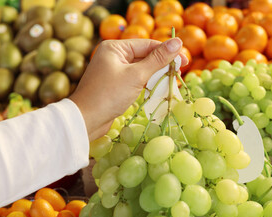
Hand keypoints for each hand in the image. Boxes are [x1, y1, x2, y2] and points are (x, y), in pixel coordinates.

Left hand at [69, 38, 187, 140]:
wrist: (86, 119)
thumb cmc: (109, 94)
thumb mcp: (137, 75)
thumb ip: (158, 59)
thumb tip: (178, 42)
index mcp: (115, 48)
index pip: (147, 44)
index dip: (167, 52)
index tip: (184, 60)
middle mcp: (113, 56)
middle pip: (145, 56)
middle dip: (162, 65)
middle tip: (180, 73)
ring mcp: (114, 70)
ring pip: (141, 69)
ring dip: (156, 75)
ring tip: (173, 82)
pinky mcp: (115, 84)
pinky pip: (136, 79)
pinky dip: (147, 84)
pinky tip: (158, 89)